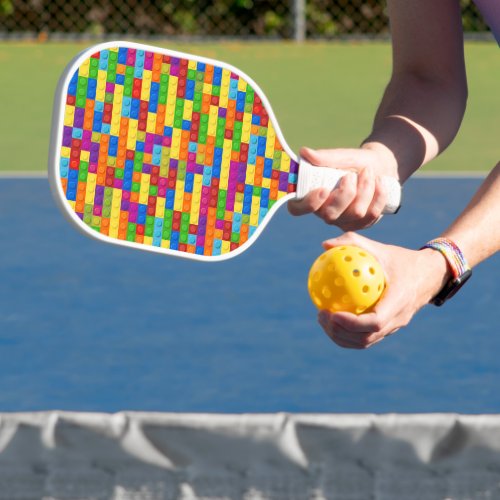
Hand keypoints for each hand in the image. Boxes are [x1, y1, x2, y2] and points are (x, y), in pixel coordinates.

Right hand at [288, 145, 397, 230]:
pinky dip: (378, 195)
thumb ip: (324, 157)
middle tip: (351, 174)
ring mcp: (343, 221)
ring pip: (355, 213)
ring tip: (368, 172)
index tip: (323, 189)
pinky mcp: (361, 224)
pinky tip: (379, 182)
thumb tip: (304, 152)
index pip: (298, 209)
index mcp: (311, 196)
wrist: (379, 166)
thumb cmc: (354, 162)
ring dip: (365, 189)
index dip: (308, 204)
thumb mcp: (341, 156)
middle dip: (346, 193)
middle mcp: (324, 212)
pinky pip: (371, 215)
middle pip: (330, 215)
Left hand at [316, 232, 450, 348]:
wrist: (429, 275)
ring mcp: (394, 327)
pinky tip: (332, 318)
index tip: (332, 313)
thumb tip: (324, 245)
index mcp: (399, 301)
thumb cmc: (401, 259)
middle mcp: (398, 319)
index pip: (375, 321)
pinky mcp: (389, 329)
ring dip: (341, 336)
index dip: (352, 323)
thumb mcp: (380, 248)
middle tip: (321, 315)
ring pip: (365, 342)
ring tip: (322, 319)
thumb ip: (353, 243)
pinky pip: (366, 337)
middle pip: (366, 338)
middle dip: (340, 332)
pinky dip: (347, 333)